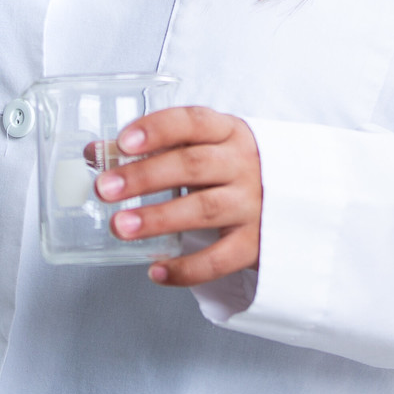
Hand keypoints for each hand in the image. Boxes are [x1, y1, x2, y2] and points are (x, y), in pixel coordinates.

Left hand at [92, 106, 260, 287]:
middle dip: (145, 177)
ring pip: (203, 210)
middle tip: (105, 189)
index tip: (123, 142)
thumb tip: (93, 152)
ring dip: (158, 218)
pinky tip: (156, 271)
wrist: (300, 199)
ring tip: (119, 226)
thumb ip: (153, 147)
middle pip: (192, 166)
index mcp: (228, 132)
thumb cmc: (233, 167)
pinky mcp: (254, 244)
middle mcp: (242, 165)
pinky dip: (186, 268)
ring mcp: (252, 205)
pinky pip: (219, 259)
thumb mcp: (203, 146)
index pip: (193, 122)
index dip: (157, 130)